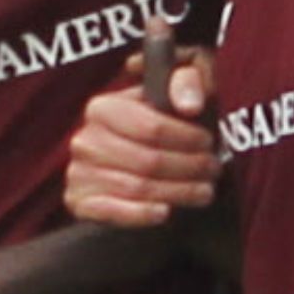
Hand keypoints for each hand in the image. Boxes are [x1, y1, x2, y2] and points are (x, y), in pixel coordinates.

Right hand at [66, 58, 219, 227]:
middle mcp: (86, 139)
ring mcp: (80, 172)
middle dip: (189, 167)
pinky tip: (165, 212)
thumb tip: (190, 104)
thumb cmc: (160, 121)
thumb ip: (188, 79)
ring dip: (178, 192)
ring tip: (204, 191)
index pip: (151, 127)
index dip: (187, 137)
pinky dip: (141, 214)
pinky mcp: (81, 202)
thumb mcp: (177, 89)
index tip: (209, 142)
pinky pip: (112, 211)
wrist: (134, 156)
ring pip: (138, 187)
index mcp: (103, 108)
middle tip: (213, 170)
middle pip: (148, 161)